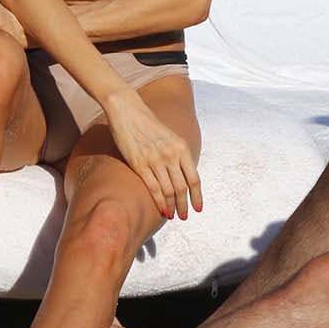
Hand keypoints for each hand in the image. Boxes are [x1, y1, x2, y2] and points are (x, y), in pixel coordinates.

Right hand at [102, 91, 203, 219]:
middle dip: (185, 205)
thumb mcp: (171, 137)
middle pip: (182, 188)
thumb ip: (179, 155)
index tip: (199, 207)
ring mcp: (155, 160)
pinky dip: (159, 201)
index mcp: (182, 148)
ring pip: (169, 191)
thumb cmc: (150, 125)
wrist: (129, 111)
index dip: (197, 196)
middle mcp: (171, 155)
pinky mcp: (139, 164)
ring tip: (174, 215)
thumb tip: (184, 175)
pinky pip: (153, 188)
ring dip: (172, 206)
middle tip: (185, 216)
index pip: (194, 178)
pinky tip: (162, 210)